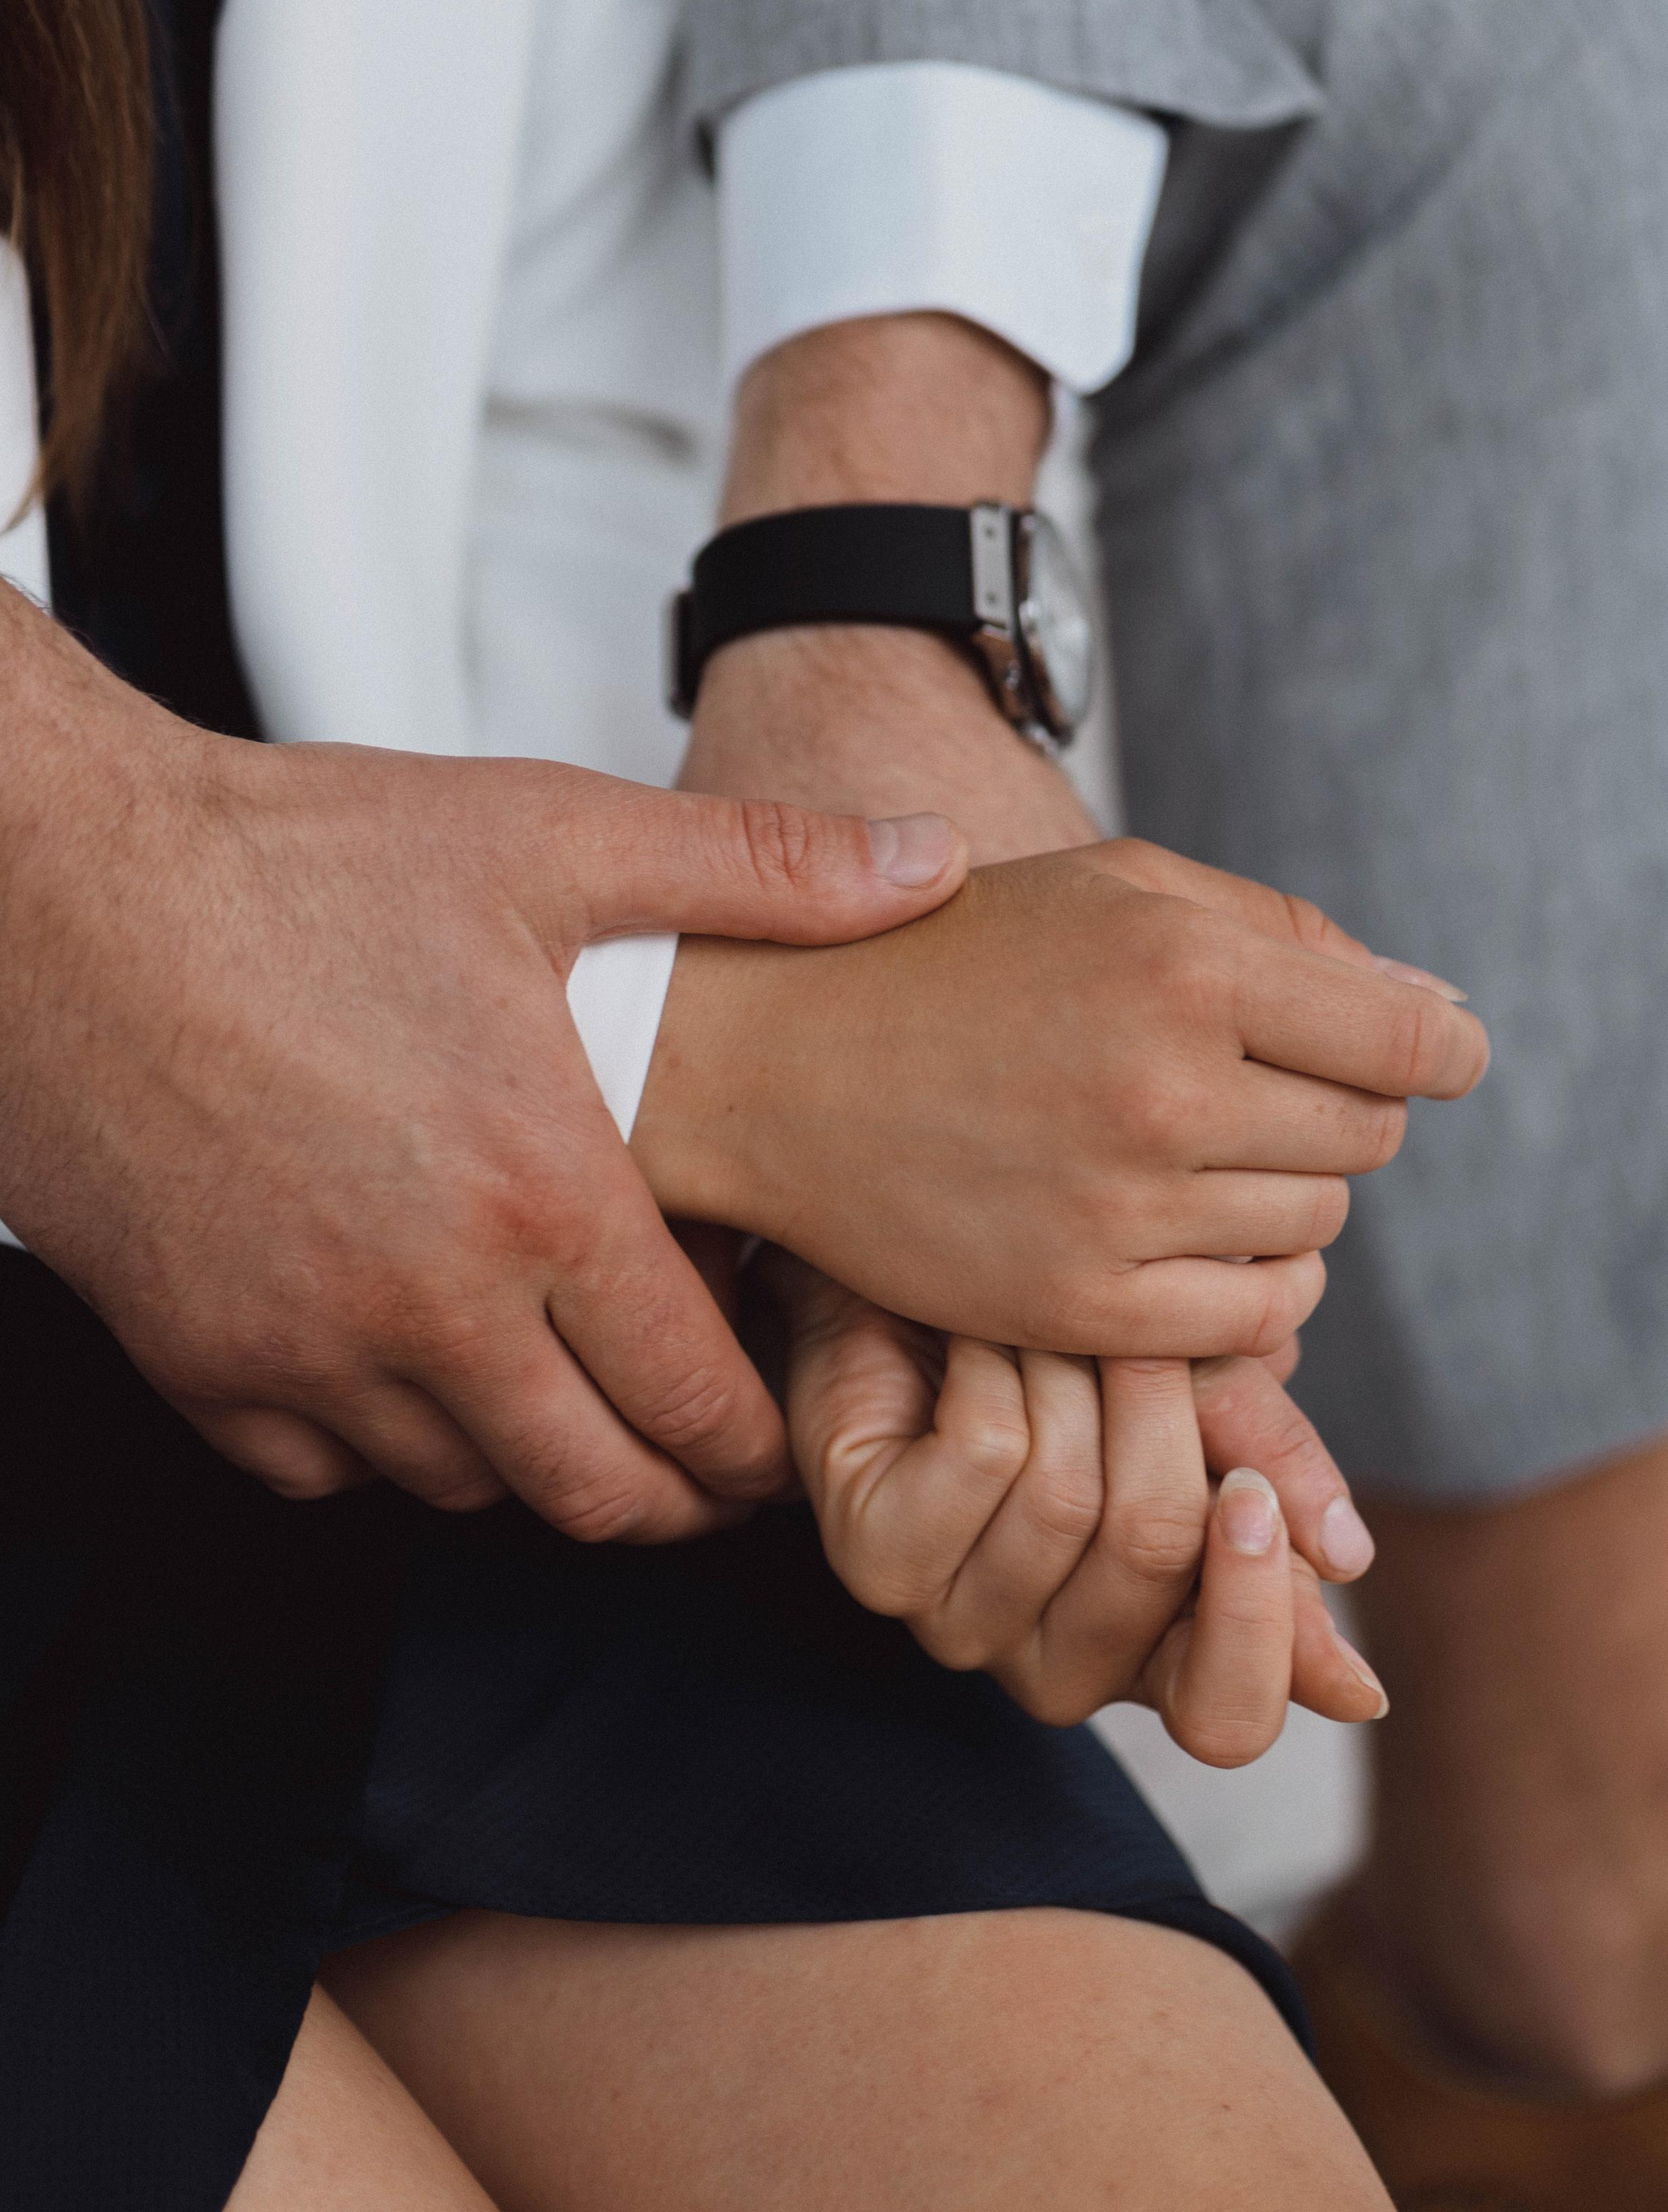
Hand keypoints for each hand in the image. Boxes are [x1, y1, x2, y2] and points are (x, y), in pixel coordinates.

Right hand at [0, 572, 966, 1536]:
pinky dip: (379, 1442)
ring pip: (458, 1487)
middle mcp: (424, 1303)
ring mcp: (297, 1348)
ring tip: (561, 1382)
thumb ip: (757, 869)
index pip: (698, 1404)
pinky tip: (407, 1357)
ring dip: (527, 1456)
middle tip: (702, 1458)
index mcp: (539, 1192)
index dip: (762, 1446)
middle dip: (671, 1495)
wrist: (47, 881)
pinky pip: (319, 1470)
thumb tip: (929, 864)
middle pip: (594, 1494)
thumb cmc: (293, 857)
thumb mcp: (547, 836)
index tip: (781, 1438)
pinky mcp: (189, 1359)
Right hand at [635, 837, 1487, 1361]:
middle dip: (1334, 1112)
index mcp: (1183, 966)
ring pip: (1316, 1232)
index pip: (1415, 1042)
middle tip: (1244, 1090)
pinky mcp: (1080, 1306)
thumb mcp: (1112, 888)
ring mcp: (1121, 1209)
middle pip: (1370, 1139)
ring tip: (1186, 1157)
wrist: (770, 1063)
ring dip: (1280, 1198)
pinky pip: (1255, 1323)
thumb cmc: (955, 956)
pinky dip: (1244, 1287)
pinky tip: (1176, 1234)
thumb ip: (1285, 936)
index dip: (1436, 1048)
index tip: (1420, 1054)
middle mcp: (1164, 1090)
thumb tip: (1441, 1012)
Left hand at [772, 1260, 1386, 1765]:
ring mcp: (959, 1626)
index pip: (1225, 1721)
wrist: (940, 1277)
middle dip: (1161, 1409)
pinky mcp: (877, 1562)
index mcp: (1159, 1655)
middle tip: (1147, 1333)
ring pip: (1063, 1499)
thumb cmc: (1084, 1350)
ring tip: (1052, 1324)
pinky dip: (996, 1365)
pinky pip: (981, 1457)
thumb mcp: (1213, 1402)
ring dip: (1074, 1371)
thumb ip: (1283, 1496)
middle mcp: (1058, 1668)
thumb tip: (1356, 1649)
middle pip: (1150, 1556)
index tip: (1252, 1495)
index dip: (1257, 1619)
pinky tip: (979, 1337)